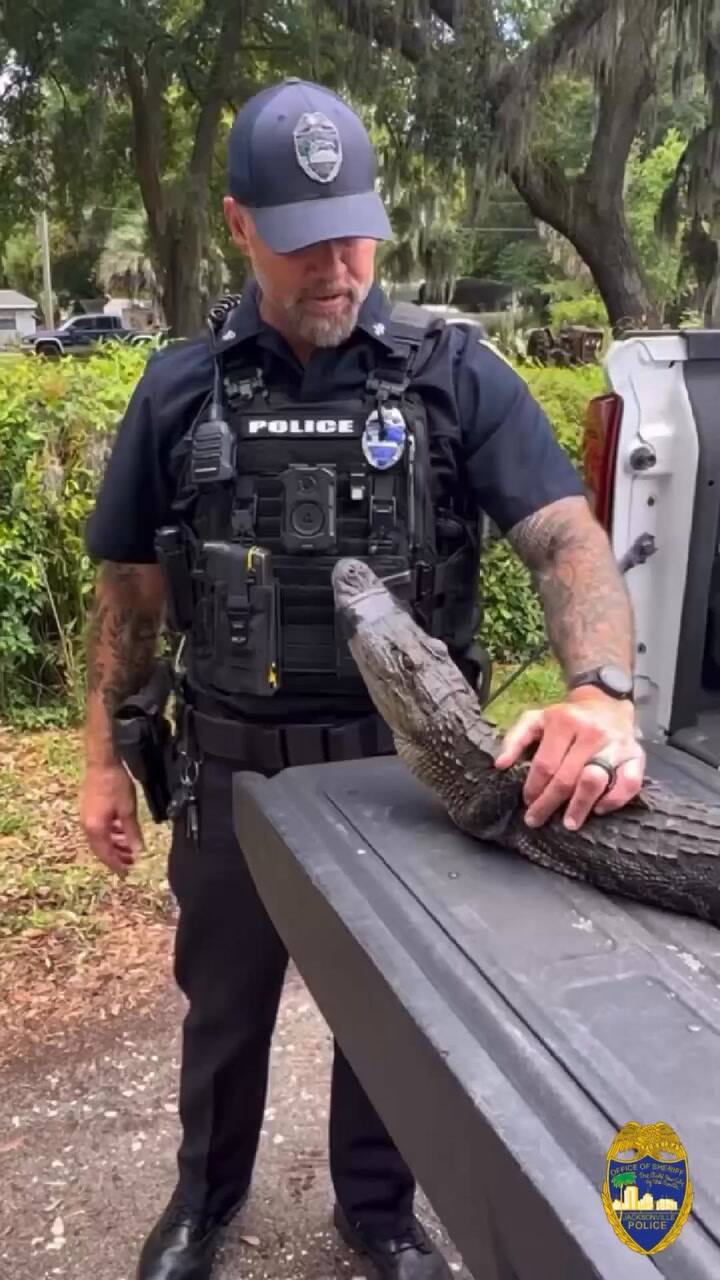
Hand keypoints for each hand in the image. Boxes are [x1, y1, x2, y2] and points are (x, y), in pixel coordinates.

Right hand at [80, 763, 144, 875]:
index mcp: (96, 829)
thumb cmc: (115, 785)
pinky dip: (111, 834)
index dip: (117, 865)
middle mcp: (88, 826)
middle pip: (101, 849)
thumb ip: (132, 832)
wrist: (101, 763)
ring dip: (115, 845)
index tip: (127, 874)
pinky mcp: (89, 810)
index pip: (106, 854)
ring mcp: (87, 817)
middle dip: (116, 857)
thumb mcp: (128, 810)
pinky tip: (121, 831)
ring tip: (129, 849)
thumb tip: (138, 851)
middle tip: (131, 863)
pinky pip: (99, 829)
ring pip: (101, 839)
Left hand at [494, 688, 645, 829]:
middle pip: (566, 778)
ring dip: (579, 806)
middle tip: (536, 820)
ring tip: (568, 823)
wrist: (607, 703)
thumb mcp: (536, 719)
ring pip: (595, 781)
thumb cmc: (567, 718)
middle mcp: (591, 732)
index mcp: (564, 721)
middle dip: (548, 804)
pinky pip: (630, 783)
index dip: (533, 788)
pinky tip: (599, 809)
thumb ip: (515, 738)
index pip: (545, 764)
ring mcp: (616, 744)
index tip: (527, 802)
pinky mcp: (637, 756)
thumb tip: (500, 765)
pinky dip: (614, 800)